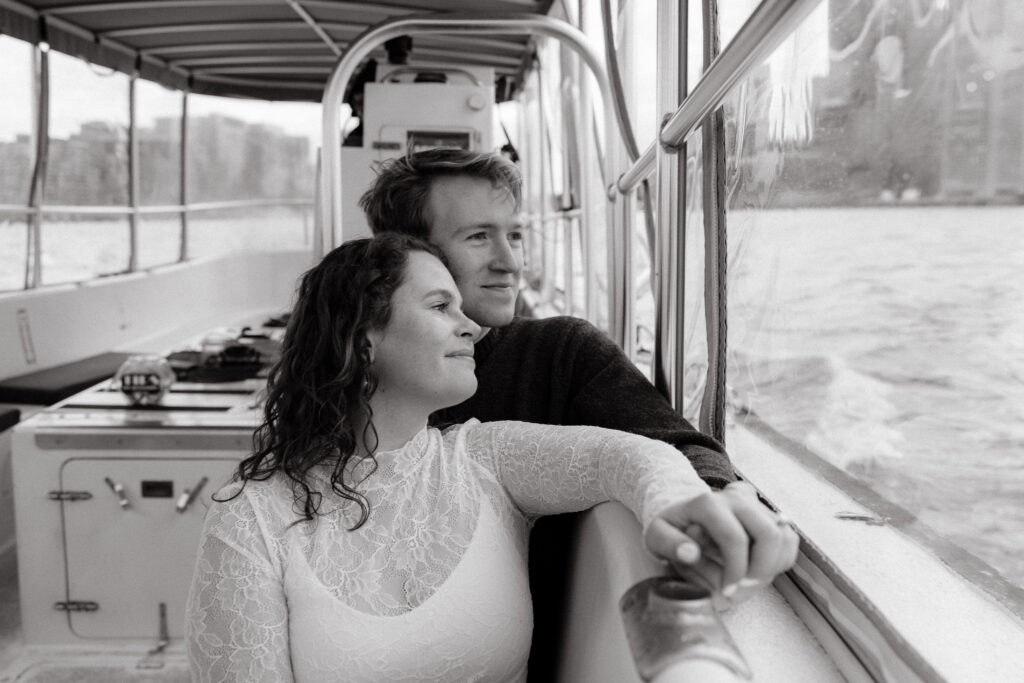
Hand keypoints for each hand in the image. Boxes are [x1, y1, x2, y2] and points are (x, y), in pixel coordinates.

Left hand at [643, 481, 798, 600]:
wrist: (683, 512)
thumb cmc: (671, 528)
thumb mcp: (656, 536)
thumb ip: (669, 544)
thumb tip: (690, 553)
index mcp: (708, 503)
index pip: (735, 538)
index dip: (735, 570)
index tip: (726, 591)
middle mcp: (736, 499)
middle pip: (770, 534)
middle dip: (761, 568)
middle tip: (744, 588)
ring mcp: (755, 505)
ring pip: (783, 536)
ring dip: (772, 565)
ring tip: (750, 579)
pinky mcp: (767, 514)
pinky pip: (788, 538)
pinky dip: (780, 558)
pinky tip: (759, 569)